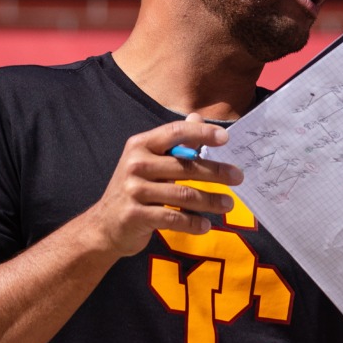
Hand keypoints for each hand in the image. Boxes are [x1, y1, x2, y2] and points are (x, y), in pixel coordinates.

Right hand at [87, 113, 243, 256]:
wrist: (104, 225)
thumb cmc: (135, 188)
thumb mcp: (149, 161)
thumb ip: (174, 142)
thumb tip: (197, 117)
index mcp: (141, 145)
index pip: (175, 132)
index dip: (201, 133)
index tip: (225, 138)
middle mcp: (135, 164)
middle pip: (185, 166)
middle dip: (216, 172)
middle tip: (238, 177)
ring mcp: (134, 190)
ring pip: (183, 194)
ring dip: (210, 200)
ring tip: (228, 204)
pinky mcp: (135, 215)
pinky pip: (173, 218)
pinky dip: (193, 223)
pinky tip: (206, 225)